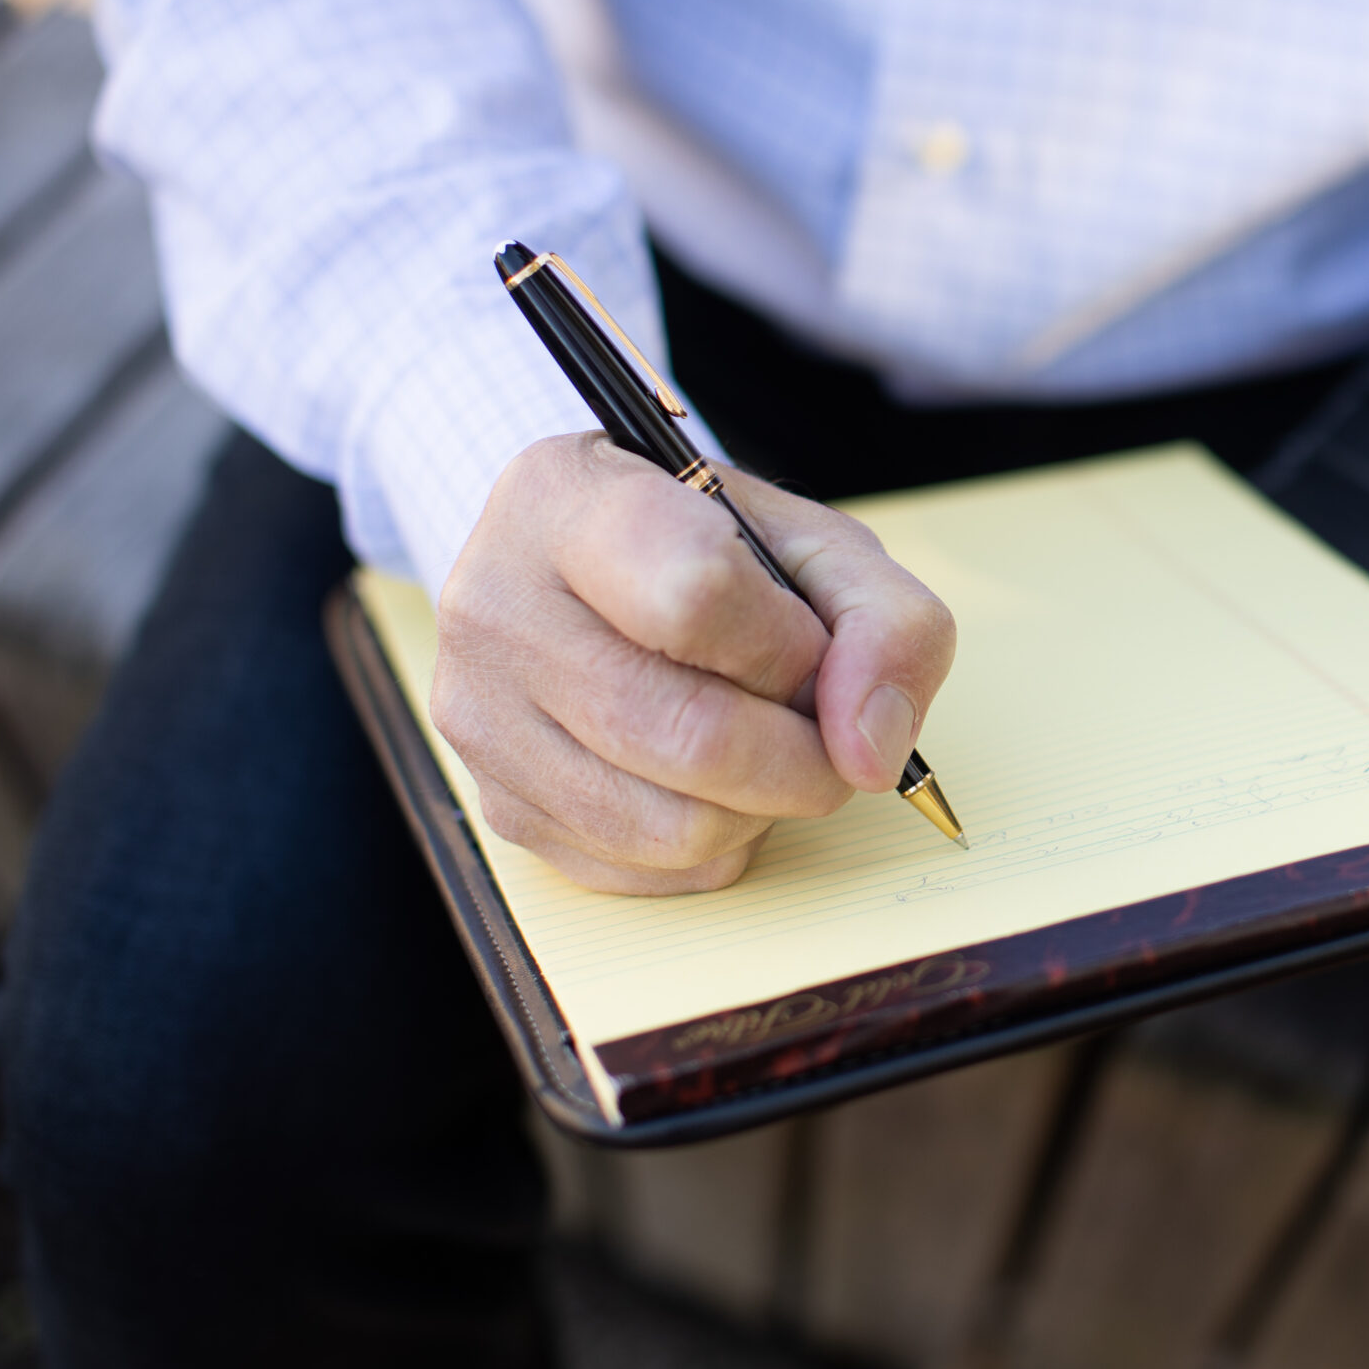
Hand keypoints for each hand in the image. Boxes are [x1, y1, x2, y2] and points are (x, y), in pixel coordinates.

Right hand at [429, 433, 956, 894]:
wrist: (597, 575)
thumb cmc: (711, 550)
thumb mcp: (819, 545)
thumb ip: (886, 622)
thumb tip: (871, 751)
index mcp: (565, 499)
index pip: (695, 594)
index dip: (789, 644)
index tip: (810, 646)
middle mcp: (496, 606)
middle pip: (688, 735)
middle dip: (804, 756)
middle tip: (826, 730)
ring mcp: (481, 716)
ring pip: (672, 825)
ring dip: (764, 807)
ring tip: (766, 744)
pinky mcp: (499, 806)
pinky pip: (646, 870)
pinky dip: (716, 844)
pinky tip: (712, 781)